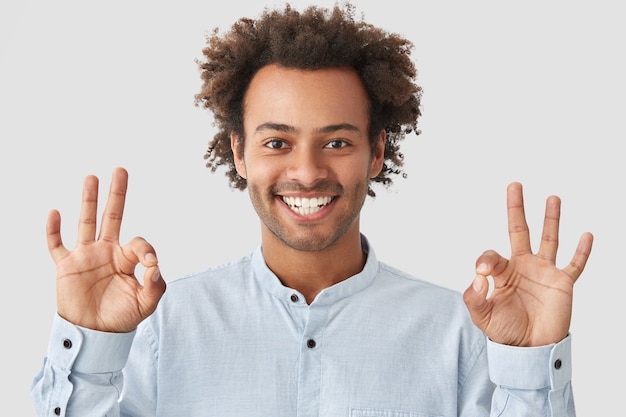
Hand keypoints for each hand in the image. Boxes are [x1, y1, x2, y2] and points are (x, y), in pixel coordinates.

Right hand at [47, 167, 165, 332]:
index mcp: (126, 259)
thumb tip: (155, 267)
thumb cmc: (121, 318)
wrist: (94, 334)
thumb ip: (156, 287)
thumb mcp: (145, 304)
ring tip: (91, 178)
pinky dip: (53, 230)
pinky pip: (57, 245)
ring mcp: (85, 256)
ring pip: (86, 223)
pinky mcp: (66, 266)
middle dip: (116, 195)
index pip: (138, 243)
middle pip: (111, 217)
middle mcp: (106, 252)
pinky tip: (55, 213)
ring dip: (88, 201)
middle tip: (120, 170)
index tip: (150, 263)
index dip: (146, 249)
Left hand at [463, 182, 592, 346]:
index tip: (482, 274)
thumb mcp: (481, 315)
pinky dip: (582, 251)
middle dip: (516, 209)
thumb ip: (473, 296)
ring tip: (552, 198)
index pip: (491, 255)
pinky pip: (575, 265)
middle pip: (519, 231)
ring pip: (549, 240)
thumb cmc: (505, 331)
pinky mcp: (562, 283)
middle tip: (514, 185)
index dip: (485, 260)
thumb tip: (477, 275)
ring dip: (551, 219)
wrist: (529, 349)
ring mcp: (544, 273)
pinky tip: (586, 235)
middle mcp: (523, 267)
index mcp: (502, 273)